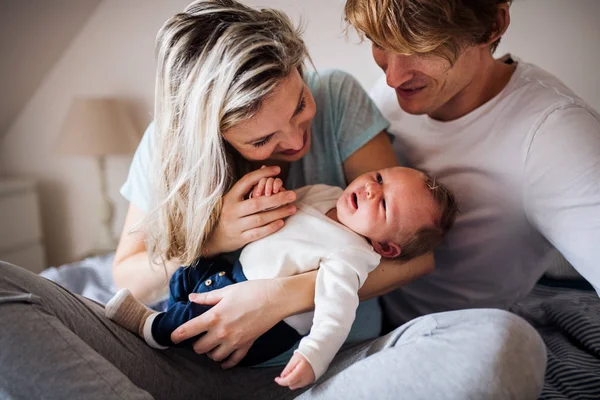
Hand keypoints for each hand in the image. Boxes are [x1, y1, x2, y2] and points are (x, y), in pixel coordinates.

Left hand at [170, 278, 287, 368]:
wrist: (275, 299)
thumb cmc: (251, 291)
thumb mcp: (227, 291)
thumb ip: (207, 297)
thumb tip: (191, 298)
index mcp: (214, 316)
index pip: (188, 330)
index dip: (176, 335)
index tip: (172, 337)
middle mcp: (222, 332)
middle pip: (199, 348)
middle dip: (195, 343)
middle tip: (198, 337)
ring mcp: (234, 341)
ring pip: (214, 356)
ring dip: (210, 352)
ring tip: (211, 344)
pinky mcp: (246, 345)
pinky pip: (233, 360)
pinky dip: (226, 362)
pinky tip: (224, 358)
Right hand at [203, 165, 296, 255]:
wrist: (211, 238)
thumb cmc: (226, 214)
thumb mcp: (232, 198)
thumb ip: (248, 185)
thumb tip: (265, 168)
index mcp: (230, 197)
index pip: (246, 181)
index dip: (262, 174)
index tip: (277, 170)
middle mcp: (232, 211)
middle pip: (256, 203)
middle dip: (276, 198)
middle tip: (292, 195)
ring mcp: (236, 226)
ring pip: (259, 219)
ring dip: (278, 213)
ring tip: (292, 208)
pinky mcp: (240, 239)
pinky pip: (257, 233)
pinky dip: (270, 228)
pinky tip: (281, 222)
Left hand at [275, 352, 315, 389]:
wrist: (318, 353)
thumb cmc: (307, 354)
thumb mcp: (295, 358)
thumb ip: (288, 368)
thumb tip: (282, 376)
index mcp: (301, 372)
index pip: (288, 381)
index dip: (281, 381)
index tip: (277, 379)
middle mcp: (305, 378)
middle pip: (292, 385)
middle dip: (287, 380)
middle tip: (287, 372)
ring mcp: (309, 380)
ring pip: (296, 386)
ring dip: (292, 381)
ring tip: (294, 370)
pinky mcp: (311, 380)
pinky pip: (301, 384)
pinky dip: (298, 380)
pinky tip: (298, 373)